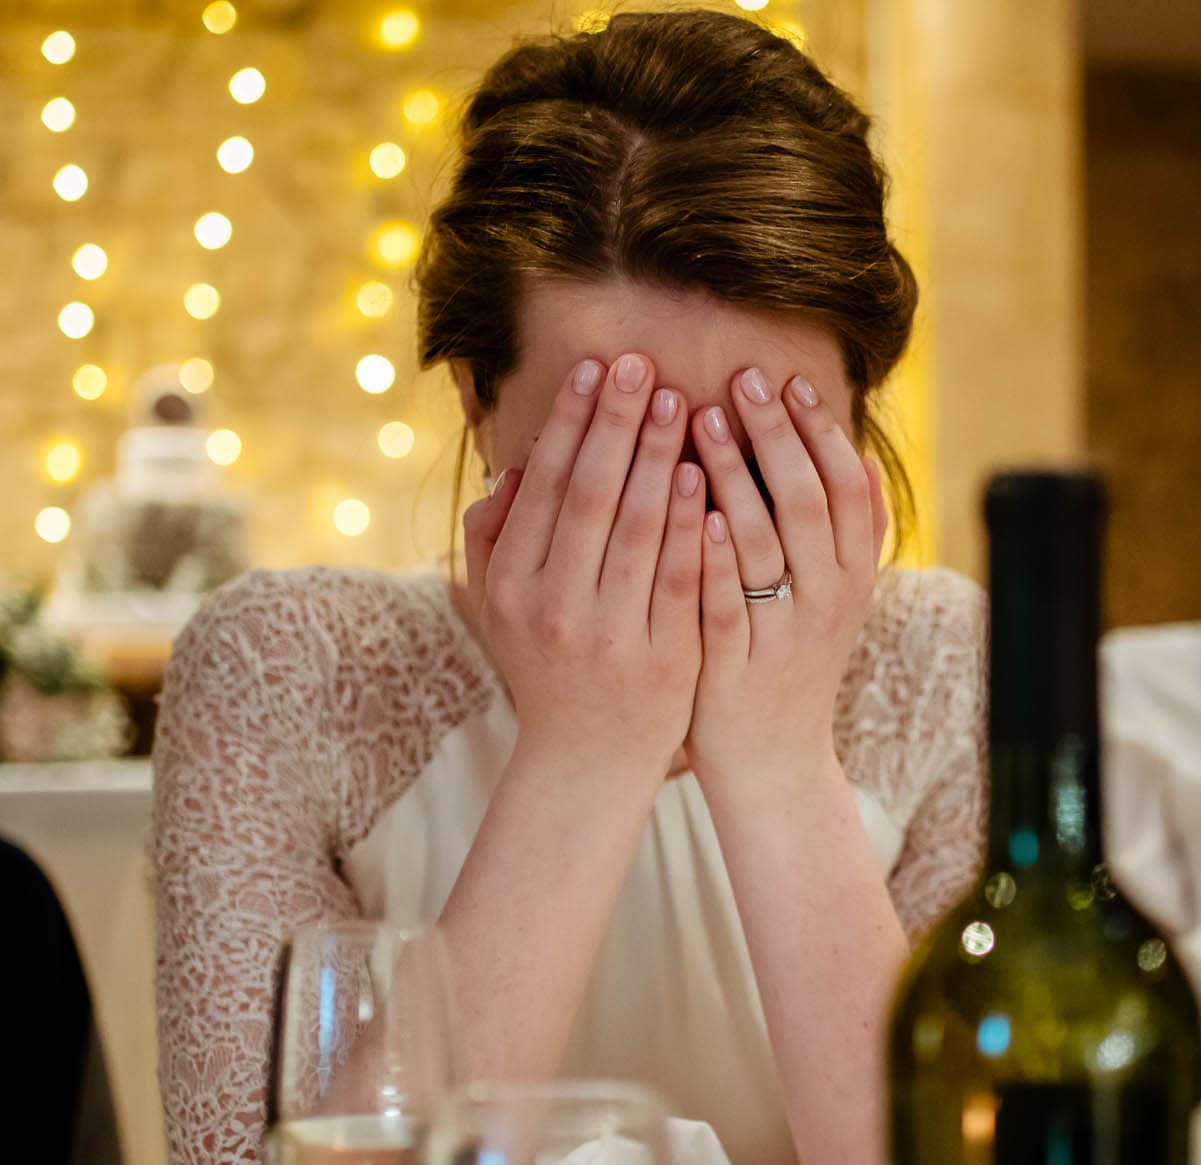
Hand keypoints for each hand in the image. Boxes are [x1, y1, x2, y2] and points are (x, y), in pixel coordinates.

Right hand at [459, 354, 704, 788]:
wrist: (588, 762)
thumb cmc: (546, 667)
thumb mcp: (499, 608)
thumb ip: (496, 538)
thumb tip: (513, 468)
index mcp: (510, 586)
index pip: (546, 487)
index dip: (573, 423)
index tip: (599, 369)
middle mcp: (553, 607)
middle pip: (591, 497)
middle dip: (619, 425)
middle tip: (645, 364)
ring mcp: (610, 635)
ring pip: (638, 531)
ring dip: (659, 460)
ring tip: (683, 403)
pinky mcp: (664, 659)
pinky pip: (681, 579)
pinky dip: (691, 526)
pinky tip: (705, 477)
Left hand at [683, 367, 885, 793]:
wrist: (774, 762)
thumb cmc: (793, 663)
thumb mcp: (836, 597)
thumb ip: (847, 533)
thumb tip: (859, 454)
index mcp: (850, 577)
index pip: (844, 486)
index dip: (817, 430)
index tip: (785, 380)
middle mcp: (826, 601)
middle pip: (805, 501)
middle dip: (774, 434)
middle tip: (740, 379)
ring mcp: (781, 634)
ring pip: (764, 543)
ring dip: (735, 476)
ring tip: (701, 419)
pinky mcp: (736, 665)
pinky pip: (727, 602)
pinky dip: (711, 555)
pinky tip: (689, 509)